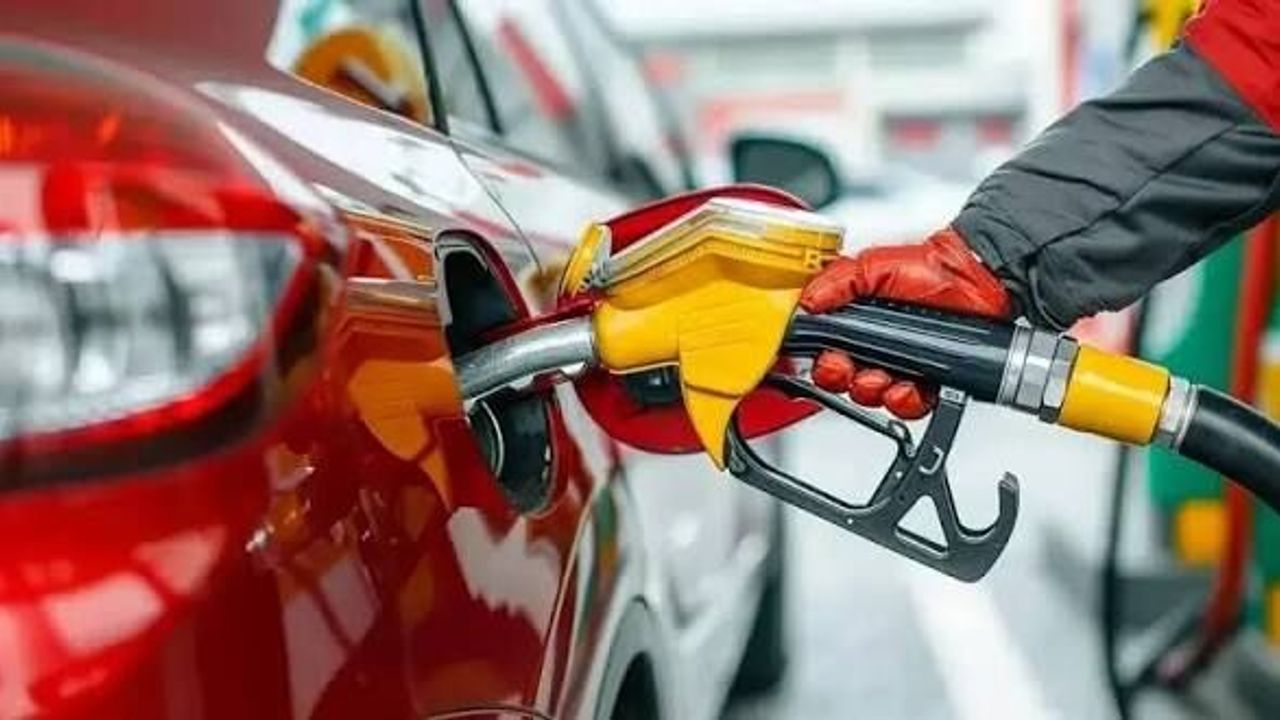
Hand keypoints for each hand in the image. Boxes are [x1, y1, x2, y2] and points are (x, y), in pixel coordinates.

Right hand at [799, 227, 1012, 418]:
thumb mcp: (872, 266)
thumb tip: (806, 302)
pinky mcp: (925, 381)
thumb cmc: (929, 268)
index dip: (824, 363)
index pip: (825, 353)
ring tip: (885, 376)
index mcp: (856, 323)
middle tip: (853, 368)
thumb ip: (836, 281)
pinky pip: (907, 406)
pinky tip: (909, 386)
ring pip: (872, 398)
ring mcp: (900, 366)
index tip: (829, 359)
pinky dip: (905, 401)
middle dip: (845, 380)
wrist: (975, 278)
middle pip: (844, 382)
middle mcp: (874, 347)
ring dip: (874, 391)